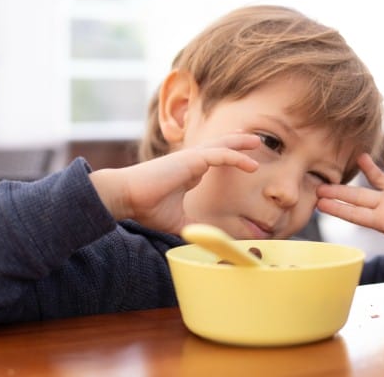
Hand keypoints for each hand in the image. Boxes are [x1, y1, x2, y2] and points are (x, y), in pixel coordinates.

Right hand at [90, 133, 259, 233]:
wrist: (127, 197)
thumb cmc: (146, 208)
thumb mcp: (179, 222)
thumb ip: (195, 228)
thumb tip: (208, 241)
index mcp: (188, 172)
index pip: (213, 159)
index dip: (228, 155)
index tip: (241, 158)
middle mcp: (191, 162)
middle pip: (219, 147)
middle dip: (237, 142)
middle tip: (253, 142)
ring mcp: (190, 158)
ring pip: (221, 145)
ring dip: (240, 143)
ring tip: (256, 142)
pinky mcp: (190, 159)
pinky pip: (219, 155)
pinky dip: (236, 157)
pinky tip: (250, 164)